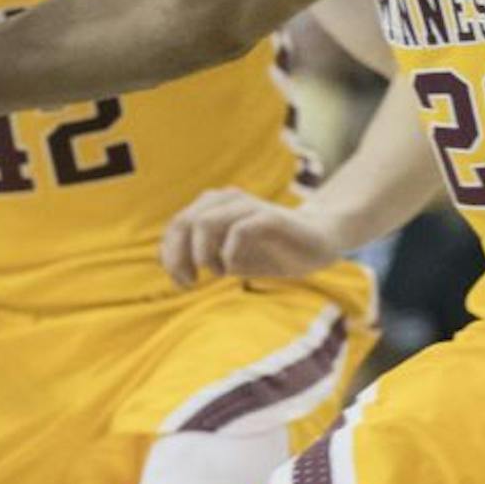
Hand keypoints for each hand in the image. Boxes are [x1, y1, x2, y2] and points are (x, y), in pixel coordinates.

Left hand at [160, 187, 342, 287]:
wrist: (319, 241)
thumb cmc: (270, 251)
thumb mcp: (229, 257)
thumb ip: (199, 255)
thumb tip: (164, 261)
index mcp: (214, 207)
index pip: (176, 225)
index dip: (169, 254)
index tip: (180, 282)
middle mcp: (227, 200)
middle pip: (185, 221)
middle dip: (178, 256)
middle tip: (189, 283)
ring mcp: (249, 206)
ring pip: (206, 221)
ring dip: (202, 253)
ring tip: (215, 273)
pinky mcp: (271, 216)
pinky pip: (240, 229)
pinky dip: (230, 253)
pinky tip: (234, 268)